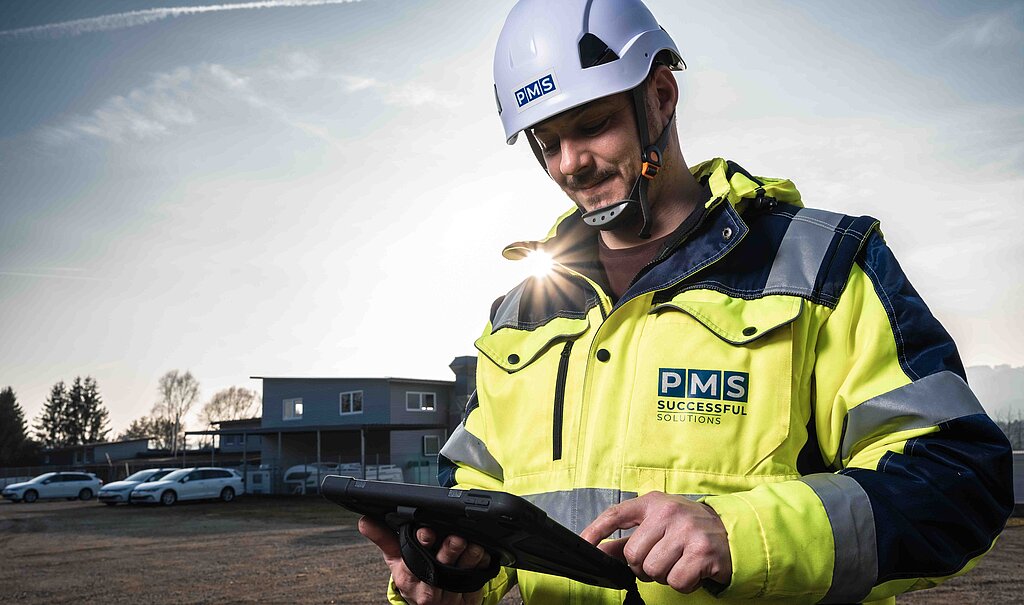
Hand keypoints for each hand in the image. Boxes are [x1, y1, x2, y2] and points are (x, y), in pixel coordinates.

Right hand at [358, 515, 490, 604]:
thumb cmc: (415, 578)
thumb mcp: (397, 561)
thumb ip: (383, 539)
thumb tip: (364, 521)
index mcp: (408, 577)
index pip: (414, 559)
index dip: (422, 544)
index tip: (427, 532)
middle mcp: (428, 588)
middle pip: (440, 566)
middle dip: (448, 550)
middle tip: (455, 537)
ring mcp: (449, 594)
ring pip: (462, 572)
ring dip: (469, 556)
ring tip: (472, 542)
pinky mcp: (468, 596)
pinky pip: (478, 579)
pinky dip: (482, 564)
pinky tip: (483, 553)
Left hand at [580, 491, 730, 593]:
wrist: (732, 531)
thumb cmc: (688, 529)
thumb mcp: (657, 526)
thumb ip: (627, 539)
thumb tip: (598, 550)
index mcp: (653, 503)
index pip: (616, 514)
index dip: (595, 530)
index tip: (582, 544)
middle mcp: (669, 512)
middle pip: (633, 555)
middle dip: (643, 566)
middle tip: (662, 559)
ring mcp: (687, 531)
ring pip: (653, 570)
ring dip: (664, 575)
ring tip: (679, 562)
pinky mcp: (703, 551)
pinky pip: (676, 582)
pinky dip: (683, 584)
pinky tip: (692, 571)